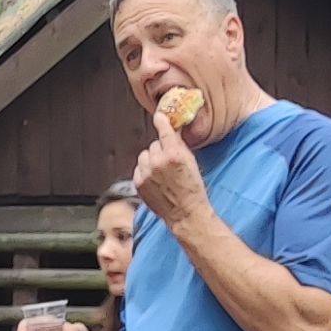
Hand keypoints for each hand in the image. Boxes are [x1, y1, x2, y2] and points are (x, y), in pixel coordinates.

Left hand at [134, 107, 210, 227]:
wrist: (185, 213)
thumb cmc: (192, 189)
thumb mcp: (191, 162)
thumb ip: (179, 145)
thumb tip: (172, 132)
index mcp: (174, 154)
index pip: (164, 131)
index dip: (161, 121)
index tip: (159, 117)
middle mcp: (158, 162)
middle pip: (153, 145)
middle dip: (160, 150)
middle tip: (169, 162)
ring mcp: (146, 173)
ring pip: (144, 156)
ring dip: (151, 160)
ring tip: (162, 172)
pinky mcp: (139, 183)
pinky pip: (138, 169)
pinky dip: (145, 171)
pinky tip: (155, 180)